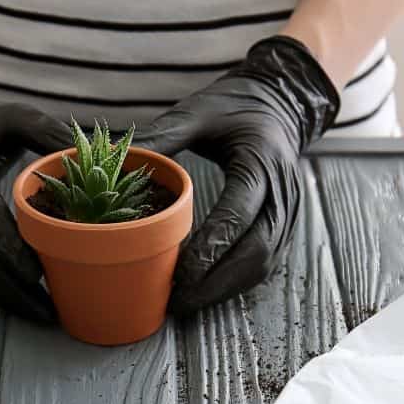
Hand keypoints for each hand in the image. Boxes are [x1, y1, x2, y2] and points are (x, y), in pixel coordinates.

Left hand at [137, 36, 339, 314]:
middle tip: (176, 299)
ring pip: (264, 263)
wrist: (280, 102)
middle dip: (217, 281)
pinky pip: (265, 262)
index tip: (181, 271)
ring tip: (185, 301)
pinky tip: (205, 289)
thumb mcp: (199, 111)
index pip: (240, 212)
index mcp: (261, 161)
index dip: (213, 246)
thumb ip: (164, 135)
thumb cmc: (235, 106)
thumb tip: (115, 160)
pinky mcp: (283, 223)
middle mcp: (283, 191)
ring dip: (226, 288)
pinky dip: (235, 281)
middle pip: (257, 250)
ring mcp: (288, 211)